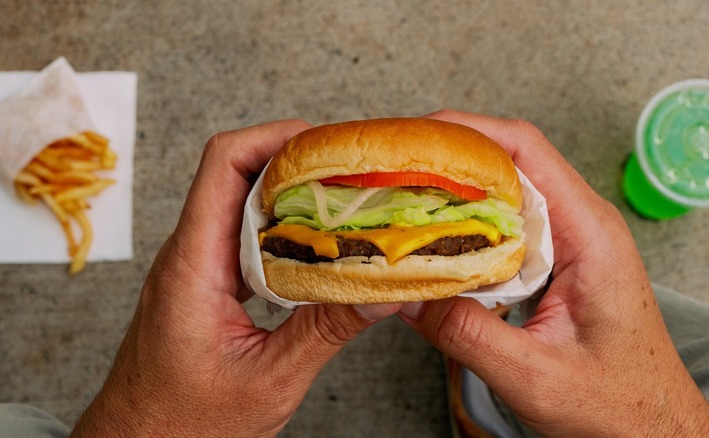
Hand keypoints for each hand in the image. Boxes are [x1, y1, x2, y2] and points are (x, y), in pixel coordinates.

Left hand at [71, 121, 400, 436]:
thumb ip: (326, 331)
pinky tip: (321, 248)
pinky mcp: (206, 285)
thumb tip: (384, 291)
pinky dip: (286, 231)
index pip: (222, 164)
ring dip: (294, 197)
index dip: (273, 138)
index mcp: (193, 264)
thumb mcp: (268, 380)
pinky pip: (245, 237)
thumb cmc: (181, 425)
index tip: (324, 141)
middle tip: (353, 173)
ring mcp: (196, 268)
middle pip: (237, 174)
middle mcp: (189, 254)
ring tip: (346, 204)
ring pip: (243, 204)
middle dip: (297, 162)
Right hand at [399, 110, 708, 435]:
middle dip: (449, 157)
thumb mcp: (536, 375)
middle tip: (393, 169)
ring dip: (455, 190)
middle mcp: (581, 224)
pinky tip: (432, 239)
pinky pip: (505, 225)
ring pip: (505, 193)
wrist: (654, 426)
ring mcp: (569, 240)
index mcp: (589, 233)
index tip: (417, 135)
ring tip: (402, 197)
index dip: (468, 132)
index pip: (527, 151)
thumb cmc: (619, 403)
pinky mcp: (556, 260)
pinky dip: (466, 223)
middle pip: (510, 162)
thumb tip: (405, 294)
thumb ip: (468, 335)